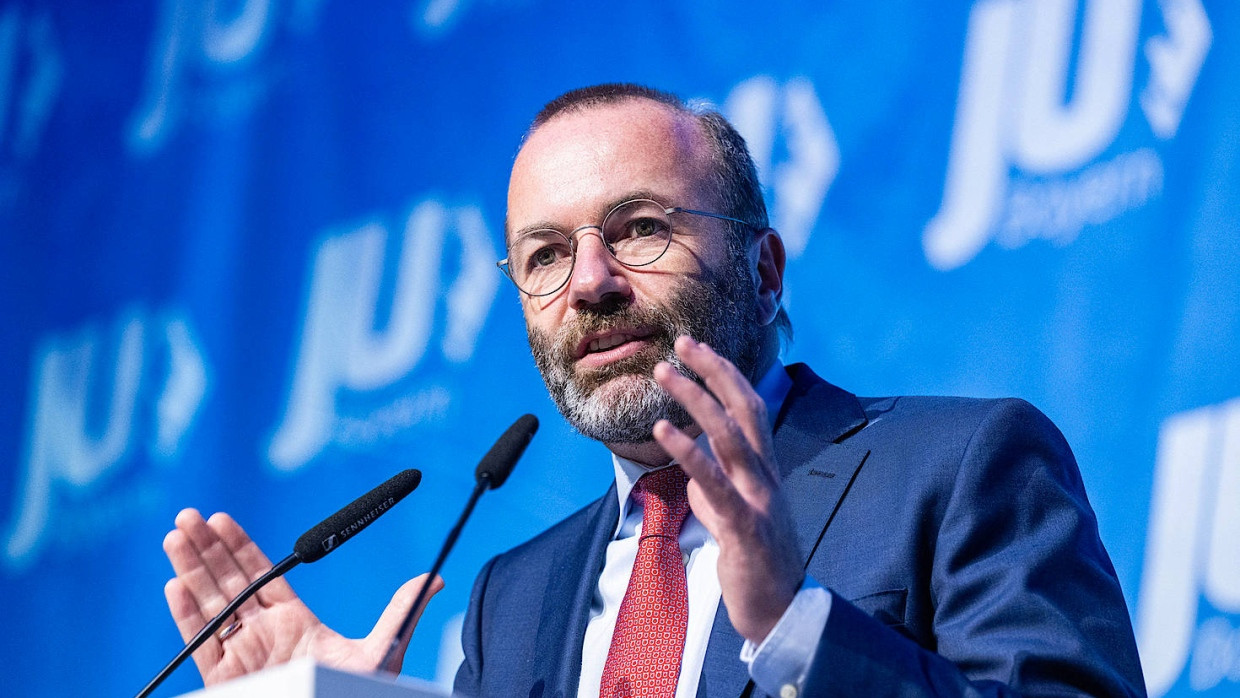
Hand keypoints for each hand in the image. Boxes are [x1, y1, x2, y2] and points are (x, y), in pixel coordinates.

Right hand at [162, 509, 441, 683]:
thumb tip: (436, 578)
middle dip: (205, 548)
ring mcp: (242, 656)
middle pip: (228, 582)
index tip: (221, 518)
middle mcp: (263, 634)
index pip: (261, 575)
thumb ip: (401, 612)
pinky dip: (187, 615)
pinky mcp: (224, 680)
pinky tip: (175, 586)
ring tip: (176, 535)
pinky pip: (199, 644)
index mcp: (294, 622)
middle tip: (188, 515)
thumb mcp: (382, 650)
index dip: (239, 547)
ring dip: (190, 570)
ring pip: (209, 605)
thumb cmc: (355, 691)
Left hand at [652, 336, 802, 643]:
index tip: (694, 348)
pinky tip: (662, 431)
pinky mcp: (745, 527)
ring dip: (695, 400)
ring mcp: (758, 499)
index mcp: (764, 470)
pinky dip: (688, 452)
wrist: (783, 612)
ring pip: (730, 437)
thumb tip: (694, 470)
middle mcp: (766, 476)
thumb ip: (716, 489)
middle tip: (680, 343)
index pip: (749, 408)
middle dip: (714, 371)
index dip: (724, 374)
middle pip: (744, 409)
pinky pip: (715, 483)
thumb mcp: (733, 516)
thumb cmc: (757, 561)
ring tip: (664, 374)